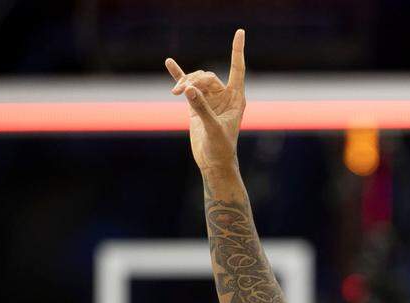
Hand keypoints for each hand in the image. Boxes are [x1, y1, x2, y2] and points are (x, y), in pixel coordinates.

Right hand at [165, 29, 246, 171]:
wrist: (213, 162)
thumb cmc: (221, 148)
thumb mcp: (213, 128)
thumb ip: (201, 108)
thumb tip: (189, 89)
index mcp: (236, 98)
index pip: (237, 69)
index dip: (237, 50)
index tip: (239, 32)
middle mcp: (224, 96)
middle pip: (208, 76)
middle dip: (194, 79)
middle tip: (181, 91)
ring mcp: (210, 100)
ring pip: (196, 81)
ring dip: (185, 82)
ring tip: (175, 92)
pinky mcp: (197, 105)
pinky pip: (187, 87)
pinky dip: (179, 76)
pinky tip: (169, 63)